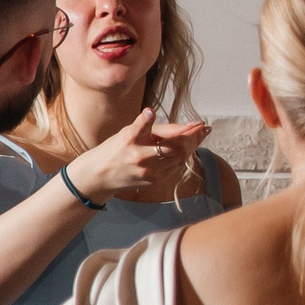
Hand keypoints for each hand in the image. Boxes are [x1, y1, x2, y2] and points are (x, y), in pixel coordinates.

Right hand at [70, 109, 210, 201]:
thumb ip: (152, 127)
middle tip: (204, 128)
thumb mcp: (129, 131)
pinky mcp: (152, 182)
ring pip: (179, 159)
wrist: (99, 175)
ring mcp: (148, 173)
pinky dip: (183, 157)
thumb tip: (179, 124)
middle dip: (193, 138)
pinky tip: (188, 148)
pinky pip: (174, 168)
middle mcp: (141, 158)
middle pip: (176, 149)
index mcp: (133, 141)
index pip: (165, 134)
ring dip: (192, 147)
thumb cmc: (115, 148)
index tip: (199, 123)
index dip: (185, 129)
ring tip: (200, 135)